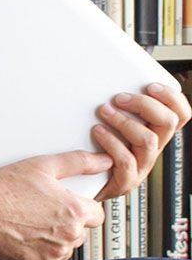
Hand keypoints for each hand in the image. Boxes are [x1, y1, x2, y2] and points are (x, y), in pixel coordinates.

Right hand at [0, 151, 109, 259]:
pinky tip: (23, 236)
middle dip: (66, 222)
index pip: (96, 213)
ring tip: (29, 221)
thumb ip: (79, 162)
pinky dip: (39, 252)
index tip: (64, 202)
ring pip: (64, 247)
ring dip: (54, 238)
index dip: (81, 206)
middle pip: (80, 231)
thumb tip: (103, 161)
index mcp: (76, 211)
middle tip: (40, 209)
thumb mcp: (42, 166)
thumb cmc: (3, 188)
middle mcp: (69, 236)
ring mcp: (54, 255)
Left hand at [92, 82, 191, 201]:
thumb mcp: (109, 121)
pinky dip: (111, 143)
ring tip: (103, 112)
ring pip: (148, 140)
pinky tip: (98, 132)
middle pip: (168, 122)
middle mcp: (152, 149)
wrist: (78, 184)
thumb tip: (105, 75)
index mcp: (154, 132)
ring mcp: (141, 166)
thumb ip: (116, 103)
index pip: (180, 114)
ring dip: (124, 121)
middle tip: (119, 98)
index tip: (150, 85)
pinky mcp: (126, 181)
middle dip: (144, 105)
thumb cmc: (92, 147)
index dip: (172, 98)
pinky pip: (126, 162)